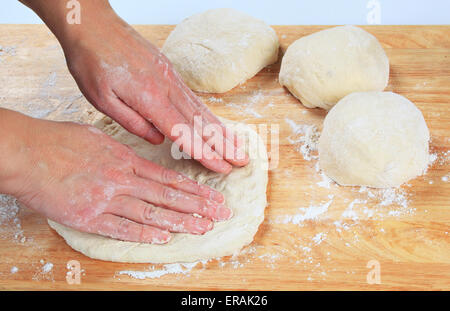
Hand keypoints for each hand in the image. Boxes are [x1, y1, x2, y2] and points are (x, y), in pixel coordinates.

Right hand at [2, 111, 230, 243]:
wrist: (26, 152)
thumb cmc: (59, 141)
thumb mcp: (99, 137)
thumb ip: (122, 150)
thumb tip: (140, 157)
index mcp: (126, 160)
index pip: (169, 179)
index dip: (195, 190)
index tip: (214, 197)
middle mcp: (122, 179)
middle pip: (168, 196)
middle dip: (198, 207)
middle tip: (221, 215)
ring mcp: (106, 198)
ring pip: (151, 213)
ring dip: (179, 222)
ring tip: (202, 228)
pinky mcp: (88, 216)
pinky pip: (120, 228)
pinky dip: (143, 234)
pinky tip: (163, 238)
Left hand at [60, 6, 247, 173]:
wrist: (93, 25)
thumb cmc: (92, 61)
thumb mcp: (101, 99)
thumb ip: (132, 122)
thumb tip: (158, 140)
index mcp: (150, 98)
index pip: (184, 133)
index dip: (205, 152)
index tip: (223, 167)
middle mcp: (167, 88)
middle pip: (201, 122)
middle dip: (223, 145)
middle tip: (242, 160)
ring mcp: (172, 78)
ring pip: (202, 109)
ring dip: (222, 130)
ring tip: (238, 145)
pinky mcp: (170, 71)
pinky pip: (194, 97)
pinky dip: (209, 113)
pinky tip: (216, 123)